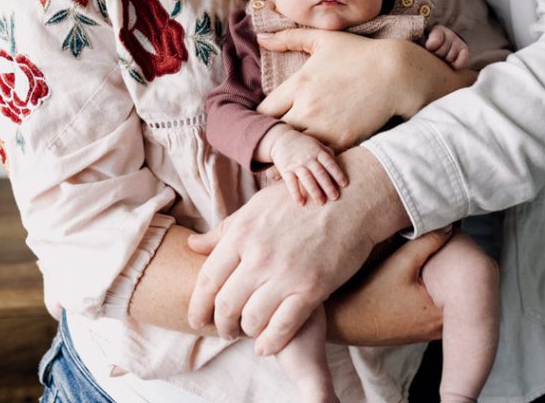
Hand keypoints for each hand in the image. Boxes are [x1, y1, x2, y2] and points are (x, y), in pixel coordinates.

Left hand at [186, 146, 407, 353]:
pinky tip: (265, 345)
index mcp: (242, 232)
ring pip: (251, 320)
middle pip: (225, 304)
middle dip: (221, 324)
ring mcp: (285, 273)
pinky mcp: (311, 289)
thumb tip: (194, 246)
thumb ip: (226, 230)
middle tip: (226, 330)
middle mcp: (259, 254)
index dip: (198, 305)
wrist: (351, 200)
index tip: (197, 318)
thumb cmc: (302, 200)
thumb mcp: (258, 206)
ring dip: (246, 332)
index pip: (208, 279)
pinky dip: (269, 343)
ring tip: (249, 331)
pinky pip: (281, 328)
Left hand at [256, 28, 474, 149]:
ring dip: (290, 154)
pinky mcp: (343, 141)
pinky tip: (311, 161)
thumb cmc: (358, 53)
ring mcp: (325, 127)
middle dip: (272, 141)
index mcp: (299, 83)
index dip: (259, 120)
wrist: (396, 73)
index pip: (262, 111)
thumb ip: (288, 38)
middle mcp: (307, 107)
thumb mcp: (322, 40)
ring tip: (288, 158)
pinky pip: (318, 158)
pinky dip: (312, 160)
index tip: (264, 122)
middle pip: (275, 135)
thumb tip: (260, 37)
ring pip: (295, 152)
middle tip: (271, 145)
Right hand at [269, 127, 347, 205]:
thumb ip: (326, 153)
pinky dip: (296, 193)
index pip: (329, 163)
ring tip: (321, 203)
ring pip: (307, 179)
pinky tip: (301, 203)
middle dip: (328, 186)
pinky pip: (291, 183)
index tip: (344, 184)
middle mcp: (308, 158)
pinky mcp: (286, 170)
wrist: (281, 139)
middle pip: (319, 173)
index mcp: (317, 152)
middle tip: (335, 197)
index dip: (337, 173)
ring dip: (314, 191)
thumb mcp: (316, 144)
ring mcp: (296, 164)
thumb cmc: (303, 145)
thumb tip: (337, 161)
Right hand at [327, 228, 451, 345]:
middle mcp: (441, 326)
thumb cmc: (369, 294)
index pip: (467, 279)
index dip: (462, 255)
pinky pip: (437, 303)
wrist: (344, 322)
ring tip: (432, 256)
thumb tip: (449, 226)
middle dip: (454, 265)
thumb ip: (427, 242)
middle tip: (445, 243)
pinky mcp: (421, 328)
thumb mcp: (399, 262)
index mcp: (441, 312)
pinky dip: (434, 287)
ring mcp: (431, 329)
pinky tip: (421, 273)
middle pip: (460, 289)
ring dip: (443, 276)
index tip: (454, 238)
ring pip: (448, 296)